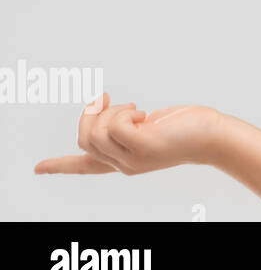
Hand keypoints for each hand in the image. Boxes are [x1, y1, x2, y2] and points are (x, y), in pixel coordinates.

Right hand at [33, 91, 222, 175]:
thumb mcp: (149, 128)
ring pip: (96, 133)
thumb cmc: (187, 128)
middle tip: (114, 101)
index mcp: (123, 161)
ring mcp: (132, 159)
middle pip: (83, 139)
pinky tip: (144, 115)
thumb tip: (108, 114)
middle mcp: (124, 165)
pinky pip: (115, 125)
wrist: (215, 137)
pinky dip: (124, 112)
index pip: (84, 167)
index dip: (58, 166)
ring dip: (112, 111)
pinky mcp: (143, 146)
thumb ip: (126, 127)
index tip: (36, 168)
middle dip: (92, 114)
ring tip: (137, 110)